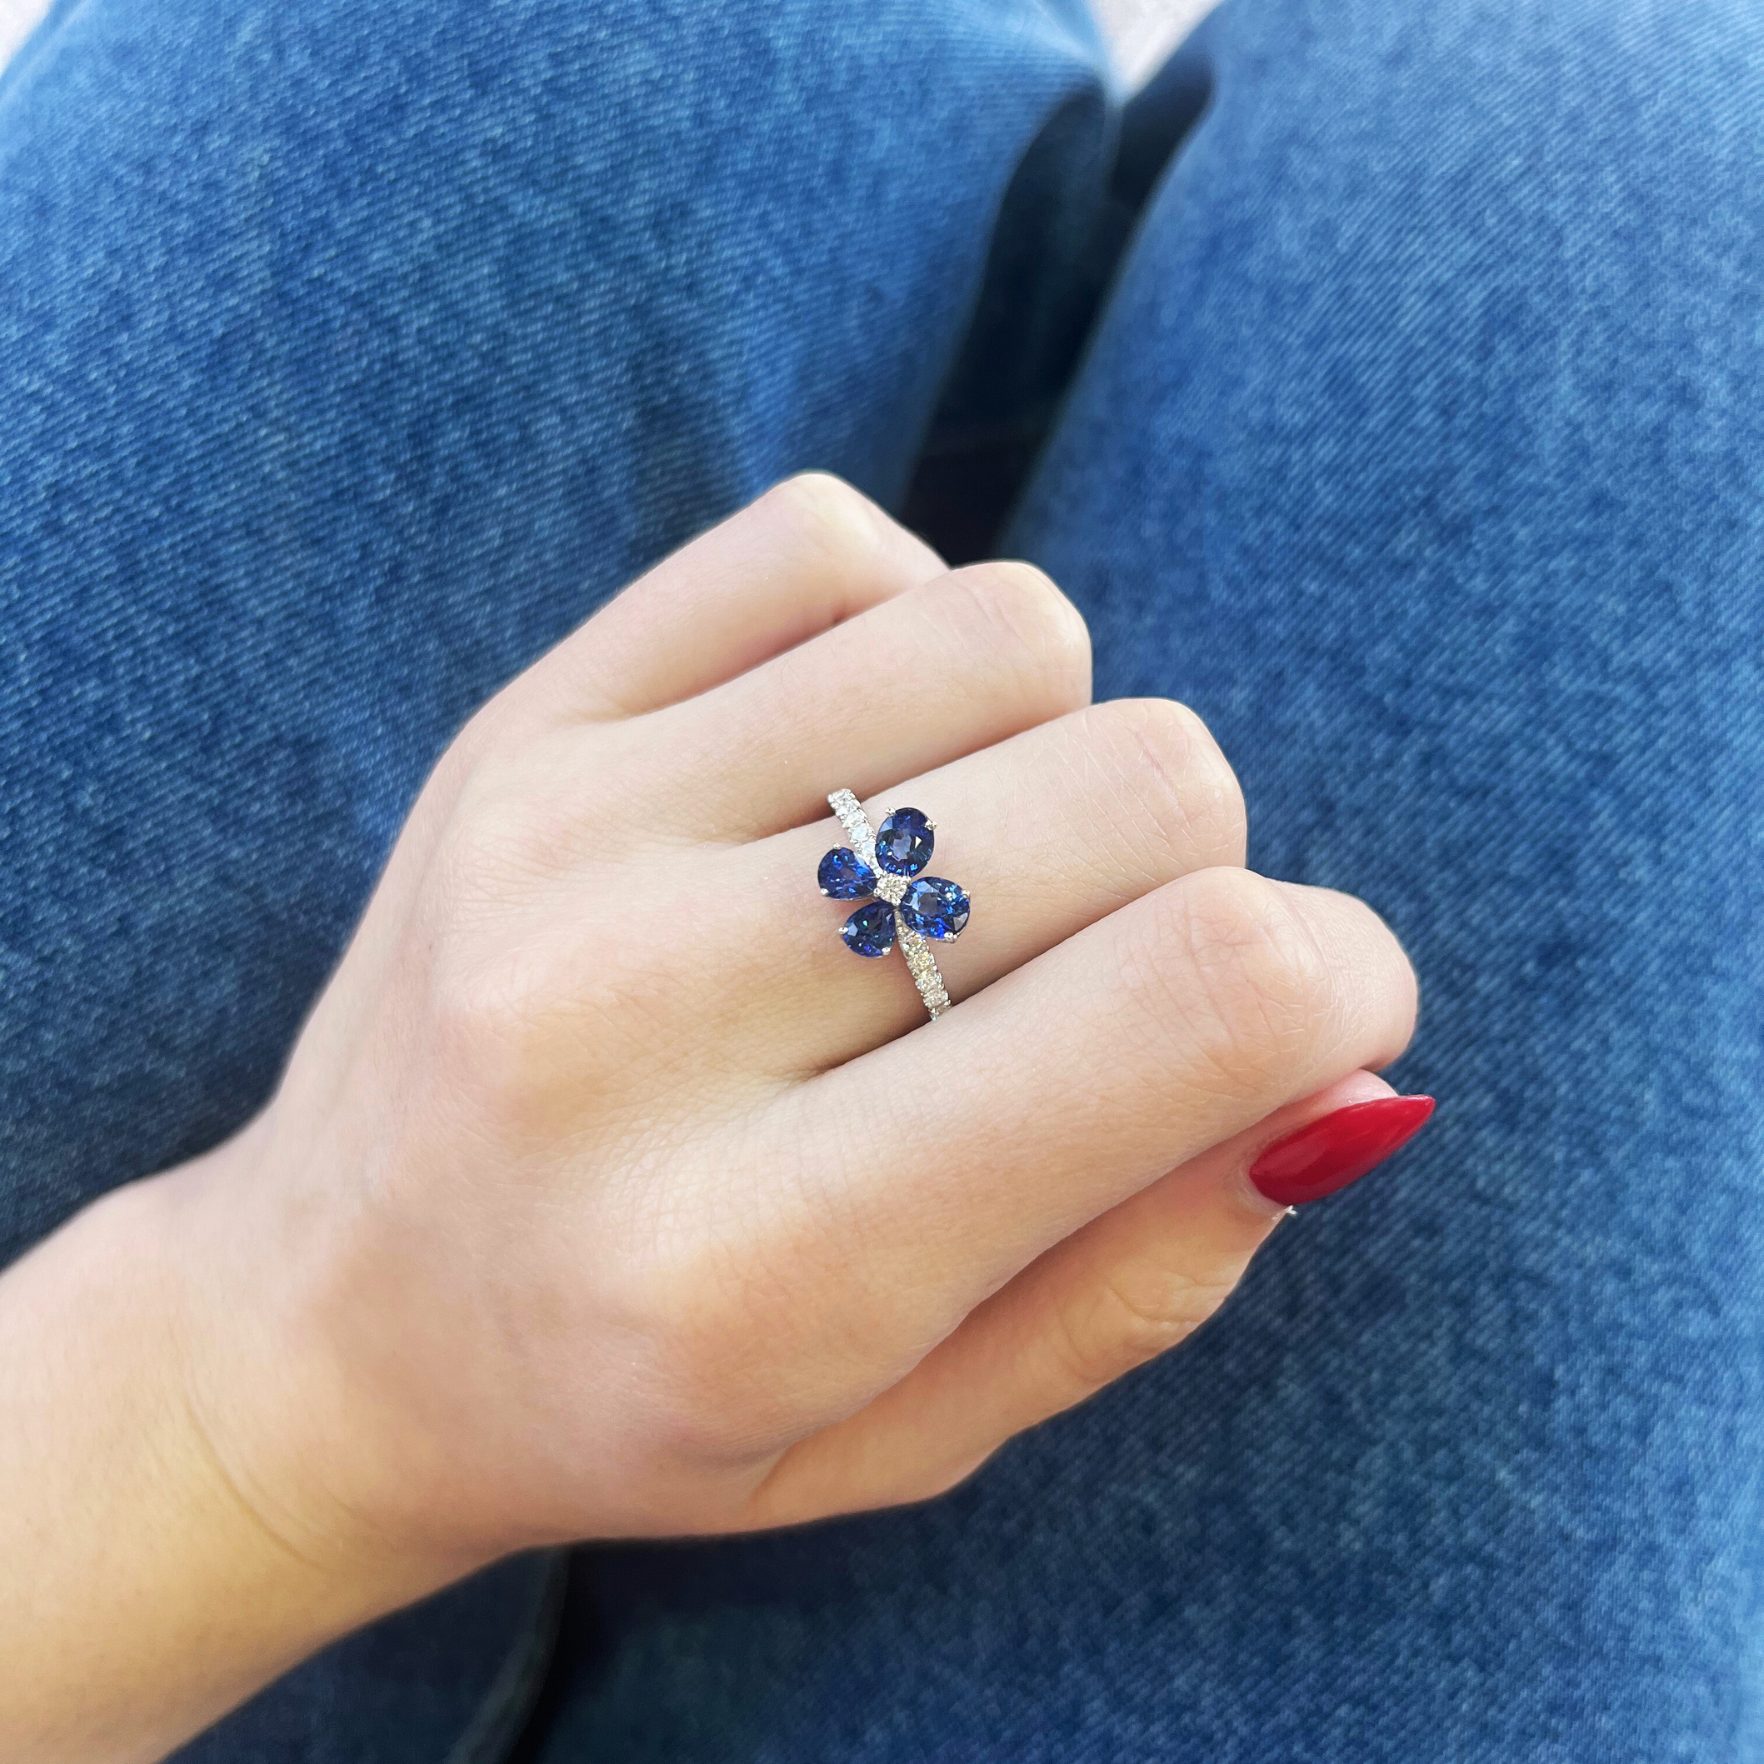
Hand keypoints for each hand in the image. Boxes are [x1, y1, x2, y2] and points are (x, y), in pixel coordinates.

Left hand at [166, 473, 1415, 1578]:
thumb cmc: (648, 1405)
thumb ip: (1149, 1264)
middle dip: (1201, 874)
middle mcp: (642, 1019)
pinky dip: (909, 635)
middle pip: (1135, 786)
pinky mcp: (524, 719)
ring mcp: (563, 833)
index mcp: (763, 1261)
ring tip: (961, 871)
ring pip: (1006, 635)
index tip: (1322, 1007)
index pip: (1192, 1001)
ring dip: (1055, 747)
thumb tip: (1343, 1057)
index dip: (1343, 977)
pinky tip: (856, 772)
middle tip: (1096, 968)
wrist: (331, 1322)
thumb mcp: (911, 1429)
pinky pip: (831, 543)